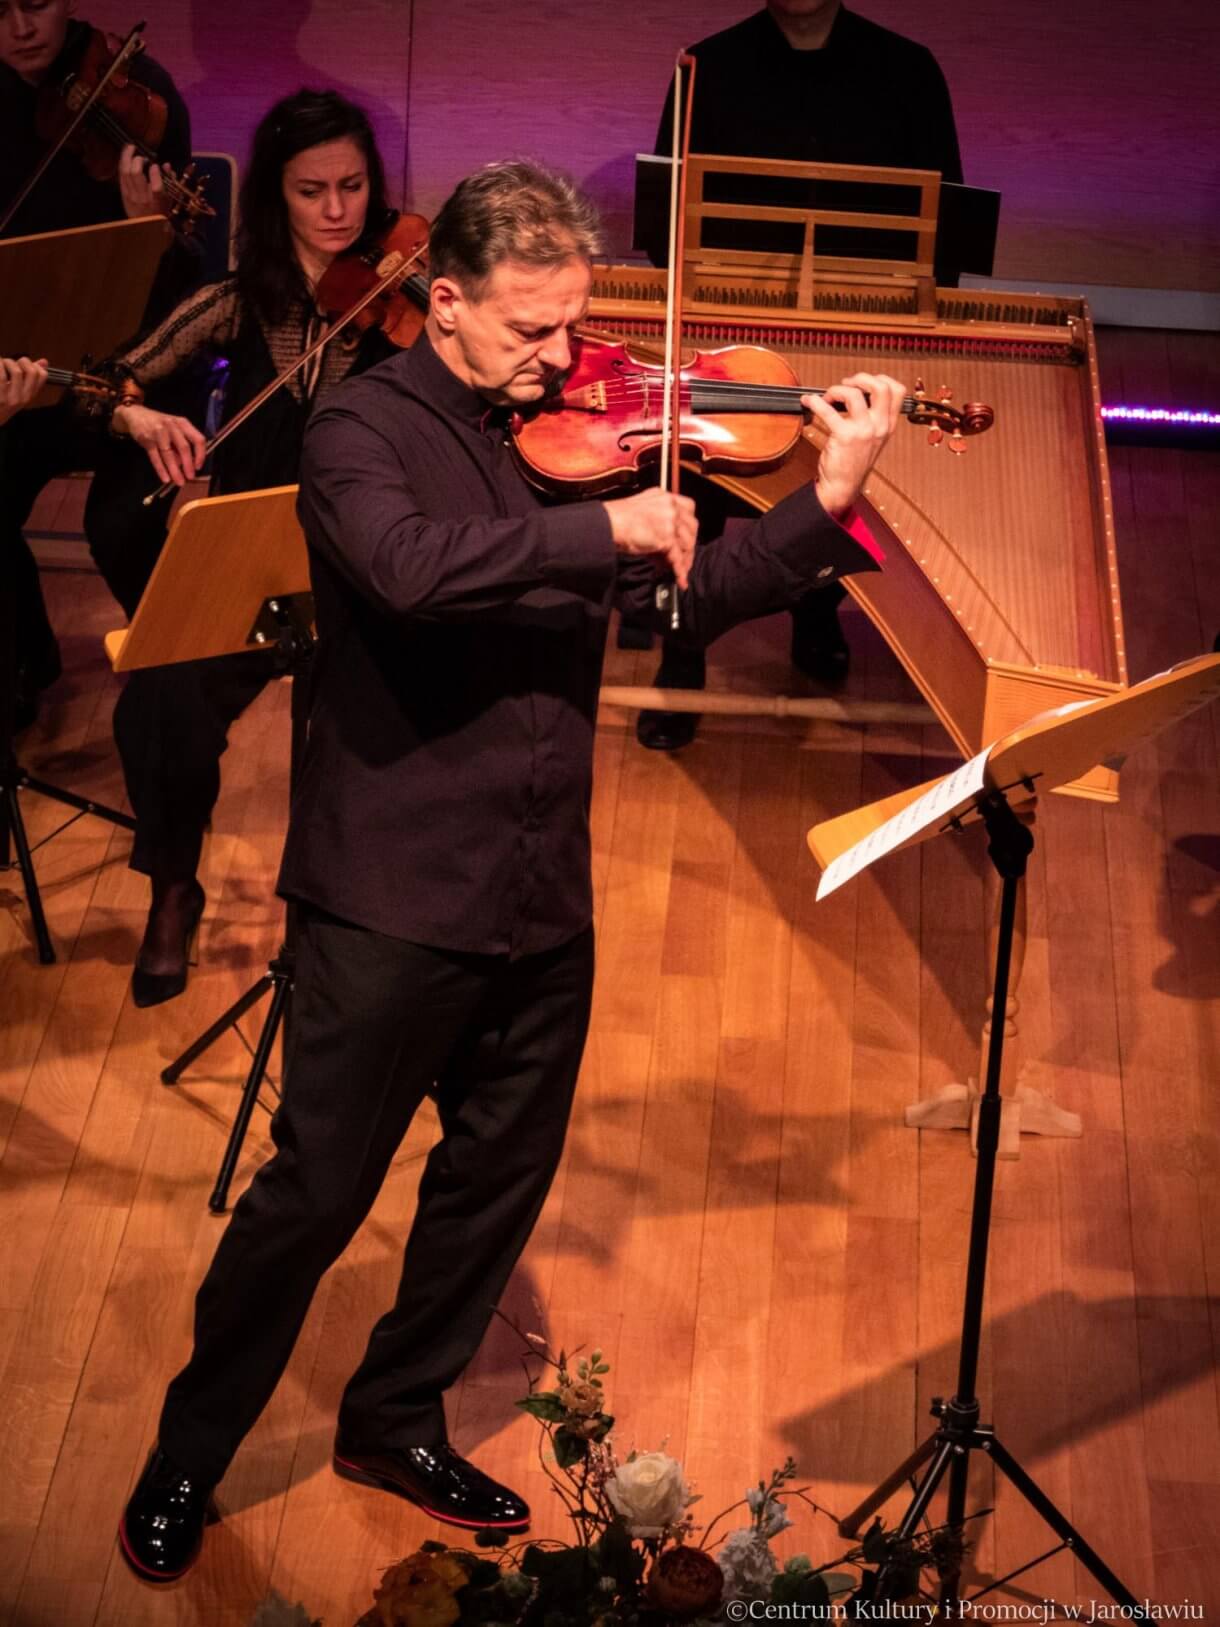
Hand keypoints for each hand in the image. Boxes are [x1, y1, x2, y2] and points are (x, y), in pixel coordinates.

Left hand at [0, 355, 47, 425]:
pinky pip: (1, 374)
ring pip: (17, 371)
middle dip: (22, 361)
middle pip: (32, 371)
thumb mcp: (18, 392)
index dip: (34, 364)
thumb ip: (30, 376)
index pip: (43, 375)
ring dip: (7, 362)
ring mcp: (11, 398)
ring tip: (1, 364)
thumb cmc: (2, 403)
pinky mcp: (0, 397)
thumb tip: (44, 361)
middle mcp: (23, 398)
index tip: (23, 365)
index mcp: (29, 395)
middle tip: (12, 363)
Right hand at [113, 402, 206, 485]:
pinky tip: (165, 478)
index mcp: (183, 423)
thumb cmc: (160, 424)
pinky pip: (155, 457)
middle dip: (188, 465)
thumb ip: (182, 443)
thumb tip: (187, 465)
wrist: (136, 414)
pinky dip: (161, 469)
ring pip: (169, 454)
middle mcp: (172, 426)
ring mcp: (158, 432)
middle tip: (190, 477)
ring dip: (175, 470)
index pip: (198, 439)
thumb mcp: (174, 428)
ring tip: (179, 482)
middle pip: (184, 447)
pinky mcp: (146, 439)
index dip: (200, 454)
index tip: (199, 467)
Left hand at [118, 143, 169, 219]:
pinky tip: (125, 157)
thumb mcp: (169, 200)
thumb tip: (166, 165)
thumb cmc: (160, 213)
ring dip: (126, 157)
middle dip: (138, 159)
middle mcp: (143, 199)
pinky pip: (121, 176)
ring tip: (130, 147)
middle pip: (136, 174)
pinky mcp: (124, 194)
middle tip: (141, 154)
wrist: (146, 229)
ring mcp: (131, 196)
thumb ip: (169, 181)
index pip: (156, 187)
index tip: (156, 165)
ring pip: (125, 172)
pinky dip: (122, 164)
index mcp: (157, 202)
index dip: (155, 172)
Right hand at [603, 487, 697, 588]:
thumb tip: (665, 548)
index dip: (689, 525)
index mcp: (664, 497)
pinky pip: (678, 557)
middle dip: (689, 545)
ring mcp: (670, 521)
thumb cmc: (616, 520)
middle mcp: (670, 506)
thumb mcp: (641, 515)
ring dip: (684, 559)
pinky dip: (680, 570)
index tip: (687, 536)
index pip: (688, 508)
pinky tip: (681, 579)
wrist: (607, 524)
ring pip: (687, 543)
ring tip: (679, 571)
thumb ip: (657, 525)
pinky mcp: (666, 538)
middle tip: (683, 558)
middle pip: (692, 527)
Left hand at [802, 372, 905, 517]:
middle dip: (860, 378)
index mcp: (888, 425)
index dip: (881, 379)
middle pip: (880, 387)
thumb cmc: (853, 462)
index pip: (897, 390)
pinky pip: (828, 411)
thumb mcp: (872, 438)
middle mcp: (879, 426)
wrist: (842, 487)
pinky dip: (816, 402)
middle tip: (846, 384)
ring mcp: (863, 431)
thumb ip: (872, 417)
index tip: (863, 383)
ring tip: (827, 397)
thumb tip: (857, 392)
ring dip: (836, 389)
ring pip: (854, 394)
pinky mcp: (844, 436)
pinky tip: (809, 403)